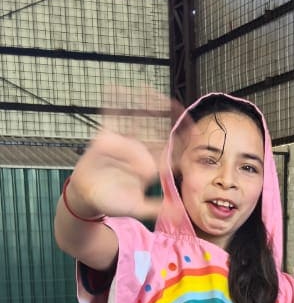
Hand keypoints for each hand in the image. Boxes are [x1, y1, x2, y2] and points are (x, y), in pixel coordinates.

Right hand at [67, 88, 181, 221]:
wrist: (89, 197)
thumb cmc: (113, 201)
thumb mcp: (136, 207)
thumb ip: (156, 208)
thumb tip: (178, 213)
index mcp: (149, 165)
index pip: (168, 149)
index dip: (181, 139)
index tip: (194, 130)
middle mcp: (138, 150)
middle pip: (153, 129)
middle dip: (163, 116)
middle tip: (174, 102)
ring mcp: (123, 143)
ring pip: (134, 120)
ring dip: (141, 105)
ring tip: (147, 90)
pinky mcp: (105, 138)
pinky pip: (108, 120)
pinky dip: (111, 105)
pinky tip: (114, 89)